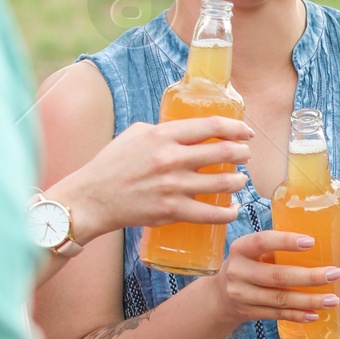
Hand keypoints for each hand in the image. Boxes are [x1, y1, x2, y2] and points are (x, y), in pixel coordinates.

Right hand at [57, 116, 251, 245]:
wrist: (93, 198)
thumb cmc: (112, 164)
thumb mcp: (135, 134)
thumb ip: (163, 130)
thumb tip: (189, 130)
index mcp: (163, 135)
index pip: (211, 126)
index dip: (236, 127)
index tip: (246, 132)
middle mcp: (171, 158)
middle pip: (222, 152)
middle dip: (241, 153)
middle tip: (246, 156)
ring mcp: (173, 186)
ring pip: (222, 182)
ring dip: (238, 181)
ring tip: (241, 180)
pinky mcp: (171, 210)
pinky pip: (210, 213)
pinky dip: (227, 212)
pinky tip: (232, 209)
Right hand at [221, 228, 339, 325]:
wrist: (219, 296)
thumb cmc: (247, 265)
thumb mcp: (251, 251)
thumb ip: (274, 248)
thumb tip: (321, 243)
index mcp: (241, 249)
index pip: (262, 241)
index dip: (286, 242)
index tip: (311, 242)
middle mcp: (239, 272)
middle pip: (277, 276)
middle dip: (310, 277)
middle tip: (335, 273)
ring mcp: (243, 295)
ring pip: (280, 299)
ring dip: (310, 300)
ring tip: (332, 299)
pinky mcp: (249, 312)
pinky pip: (278, 315)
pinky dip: (298, 315)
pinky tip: (315, 314)